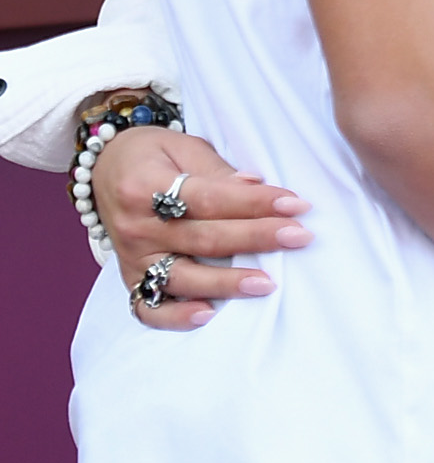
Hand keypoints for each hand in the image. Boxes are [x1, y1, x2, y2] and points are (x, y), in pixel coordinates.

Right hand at [87, 125, 310, 330]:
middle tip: (299, 237)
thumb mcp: (183, 146)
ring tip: (267, 283)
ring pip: (182, 276)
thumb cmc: (153, 154)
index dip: (255, 202)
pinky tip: (207, 315)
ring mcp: (132, 257)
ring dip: (226, 283)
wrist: (104, 168)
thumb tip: (256, 186)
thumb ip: (217, 171)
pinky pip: (148, 306)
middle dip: (256, 238)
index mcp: (148, 185)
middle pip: (203, 238)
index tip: (296, 204)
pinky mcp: (129, 278)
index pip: (211, 198)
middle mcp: (137, 226)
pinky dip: (176, 316)